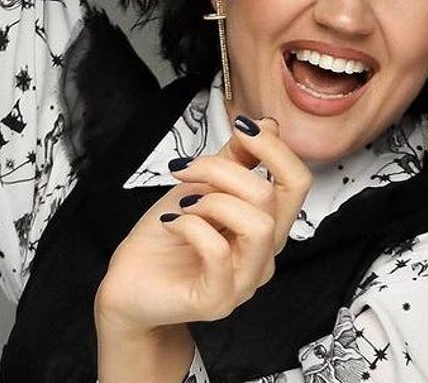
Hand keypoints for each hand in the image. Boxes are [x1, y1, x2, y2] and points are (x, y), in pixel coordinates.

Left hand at [95, 116, 311, 329]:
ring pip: (257, 224)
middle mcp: (264, 255)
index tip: (243, 128)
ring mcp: (245, 281)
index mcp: (267, 226)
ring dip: (213, 200)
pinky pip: (217, 250)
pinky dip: (189, 225)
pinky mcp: (218, 300)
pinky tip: (172, 224)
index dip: (275, 148)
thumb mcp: (200, 186)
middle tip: (189, 168)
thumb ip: (235, 160)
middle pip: (279, 196)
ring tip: (184, 204)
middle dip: (228, 169)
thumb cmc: (165, 237)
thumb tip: (268, 126)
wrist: (130, 282)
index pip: (297, 182)